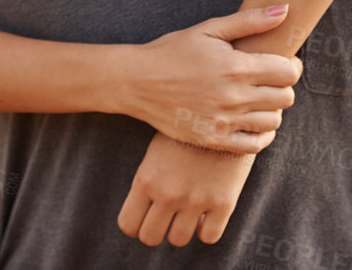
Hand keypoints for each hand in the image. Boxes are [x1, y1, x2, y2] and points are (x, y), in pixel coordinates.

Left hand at [117, 133, 256, 246]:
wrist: (222, 111)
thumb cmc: (183, 127)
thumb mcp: (156, 149)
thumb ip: (149, 180)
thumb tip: (146, 207)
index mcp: (146, 179)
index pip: (128, 224)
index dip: (134, 223)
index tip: (143, 215)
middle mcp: (168, 193)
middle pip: (150, 238)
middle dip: (155, 229)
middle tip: (164, 216)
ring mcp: (196, 200)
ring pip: (178, 240)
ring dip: (180, 228)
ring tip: (185, 211)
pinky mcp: (223, 202)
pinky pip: (209, 237)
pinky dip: (206, 229)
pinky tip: (206, 212)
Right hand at [118, 5, 302, 153]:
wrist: (136, 81)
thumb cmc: (172, 50)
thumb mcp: (208, 30)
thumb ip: (249, 21)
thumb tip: (285, 10)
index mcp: (235, 67)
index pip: (288, 72)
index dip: (290, 65)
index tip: (281, 62)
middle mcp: (234, 97)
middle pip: (286, 97)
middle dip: (283, 86)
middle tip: (269, 79)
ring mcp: (224, 121)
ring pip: (274, 121)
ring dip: (272, 108)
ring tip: (258, 97)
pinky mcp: (214, 139)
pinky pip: (255, 144)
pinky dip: (261, 134)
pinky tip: (251, 120)